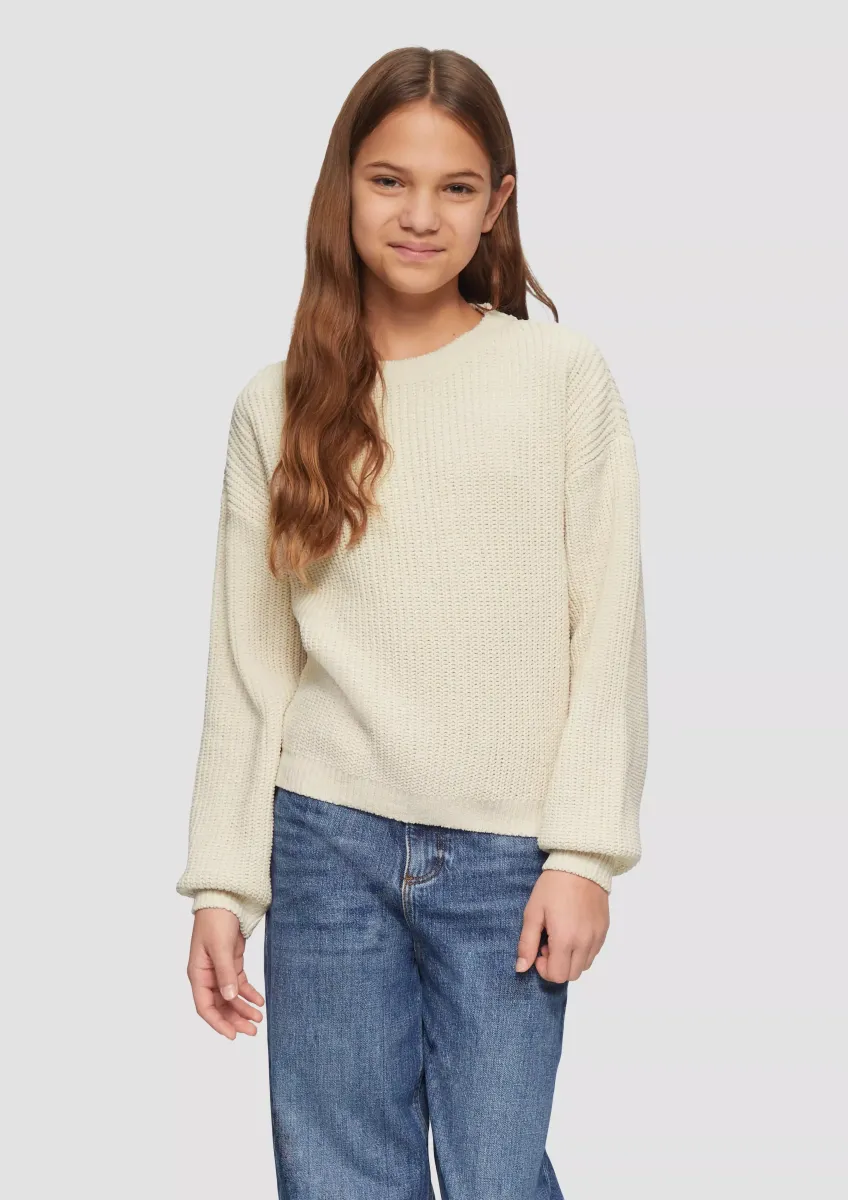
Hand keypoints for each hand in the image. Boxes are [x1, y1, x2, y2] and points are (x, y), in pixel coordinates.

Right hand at [187, 908, 264, 1038]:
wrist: (224, 899)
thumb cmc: (215, 920)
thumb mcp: (220, 947)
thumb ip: (225, 973)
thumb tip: (230, 997)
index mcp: (197, 974)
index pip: (204, 1007)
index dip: (218, 1023)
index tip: (233, 1035)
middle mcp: (207, 975)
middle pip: (219, 1006)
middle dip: (235, 1019)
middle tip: (253, 1030)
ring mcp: (219, 970)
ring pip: (230, 997)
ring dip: (243, 1008)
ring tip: (259, 1018)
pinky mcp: (231, 963)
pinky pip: (239, 984)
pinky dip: (249, 993)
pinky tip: (259, 1001)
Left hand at [515, 871, 609, 982]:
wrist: (580, 864)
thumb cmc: (552, 887)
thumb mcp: (533, 912)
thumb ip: (527, 943)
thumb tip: (521, 968)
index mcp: (566, 940)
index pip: (557, 976)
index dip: (544, 968)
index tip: (539, 949)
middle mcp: (585, 943)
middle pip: (571, 975)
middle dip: (557, 965)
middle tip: (549, 942)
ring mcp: (597, 937)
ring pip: (584, 966)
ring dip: (570, 959)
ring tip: (562, 935)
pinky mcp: (604, 930)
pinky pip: (593, 952)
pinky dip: (582, 950)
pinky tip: (573, 930)